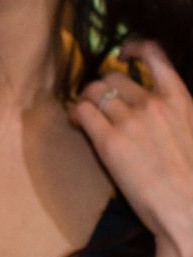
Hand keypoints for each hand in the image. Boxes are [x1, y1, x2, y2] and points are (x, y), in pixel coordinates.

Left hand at [72, 39, 192, 256]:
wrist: (189, 209)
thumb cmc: (192, 179)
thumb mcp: (192, 132)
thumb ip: (173, 114)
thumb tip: (155, 110)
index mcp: (181, 99)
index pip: (156, 54)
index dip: (135, 46)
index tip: (123, 52)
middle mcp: (154, 103)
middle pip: (111, 77)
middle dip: (101, 87)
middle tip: (98, 105)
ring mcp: (131, 121)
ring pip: (92, 92)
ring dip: (85, 101)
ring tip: (85, 117)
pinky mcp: (109, 141)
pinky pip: (81, 111)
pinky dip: (75, 114)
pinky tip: (78, 125)